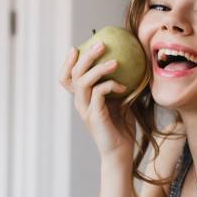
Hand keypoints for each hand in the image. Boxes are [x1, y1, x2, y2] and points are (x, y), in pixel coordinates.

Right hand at [59, 42, 135, 159]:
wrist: (121, 152)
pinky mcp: (94, 116)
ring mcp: (85, 110)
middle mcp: (80, 103)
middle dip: (86, 56)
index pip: (67, 78)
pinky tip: (124, 86)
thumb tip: (129, 64)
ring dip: (99, 68)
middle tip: (101, 44)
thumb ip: (116, 86)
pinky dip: (110, 85)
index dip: (68, 62)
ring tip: (115, 62)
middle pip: (74, 74)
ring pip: (83, 82)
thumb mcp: (119, 101)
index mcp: (82, 99)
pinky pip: (98, 94)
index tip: (78, 47)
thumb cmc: (121, 127)